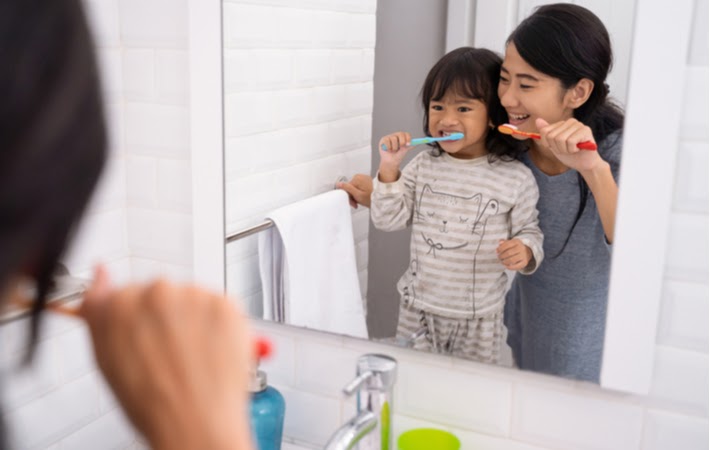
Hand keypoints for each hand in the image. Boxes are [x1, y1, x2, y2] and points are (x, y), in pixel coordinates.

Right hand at [80, 266, 253, 449]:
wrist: (195, 423)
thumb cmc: (152, 402)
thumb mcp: (107, 359)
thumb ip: (100, 313)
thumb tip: (100, 277)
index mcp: (120, 303)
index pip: (127, 294)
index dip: (138, 321)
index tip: (145, 336)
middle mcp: (157, 291)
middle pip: (162, 295)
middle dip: (167, 319)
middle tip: (171, 355)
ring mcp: (194, 295)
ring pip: (193, 299)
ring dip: (194, 321)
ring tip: (192, 358)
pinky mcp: (225, 303)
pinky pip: (220, 306)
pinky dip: (219, 326)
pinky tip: (212, 352)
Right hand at [337, 173, 372, 207]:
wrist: (383, 197)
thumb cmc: (372, 197)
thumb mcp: (357, 195)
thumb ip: (347, 188)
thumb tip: (338, 184)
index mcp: (356, 179)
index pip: (346, 188)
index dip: (348, 197)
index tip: (353, 203)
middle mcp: (359, 176)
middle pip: (350, 188)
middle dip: (352, 196)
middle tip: (357, 204)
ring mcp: (363, 178)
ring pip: (354, 188)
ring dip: (356, 195)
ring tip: (361, 201)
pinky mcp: (366, 181)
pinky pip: (359, 187)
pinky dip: (360, 192)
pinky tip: (363, 197)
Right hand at [378, 131, 412, 181]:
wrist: (390, 162)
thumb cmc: (398, 156)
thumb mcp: (404, 151)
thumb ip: (409, 146)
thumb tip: (416, 143)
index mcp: (402, 137)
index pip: (406, 134)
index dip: (408, 138)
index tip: (409, 144)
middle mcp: (396, 136)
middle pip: (400, 134)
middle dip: (402, 141)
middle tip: (401, 147)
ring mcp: (389, 137)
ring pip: (393, 139)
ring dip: (394, 147)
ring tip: (393, 151)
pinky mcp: (383, 139)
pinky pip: (387, 141)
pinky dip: (388, 148)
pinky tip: (388, 150)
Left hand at [497, 239, 532, 270]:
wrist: (526, 252)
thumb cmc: (515, 247)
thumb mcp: (510, 242)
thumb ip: (504, 242)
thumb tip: (500, 243)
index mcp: (517, 242)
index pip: (507, 244)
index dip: (500, 249)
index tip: (497, 251)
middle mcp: (521, 248)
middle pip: (508, 253)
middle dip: (501, 256)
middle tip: (499, 257)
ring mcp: (524, 255)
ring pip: (511, 260)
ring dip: (504, 262)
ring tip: (502, 261)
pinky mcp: (524, 262)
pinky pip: (516, 266)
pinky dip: (509, 267)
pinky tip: (506, 265)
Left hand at [535, 118, 602, 172]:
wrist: (585, 164)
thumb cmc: (570, 155)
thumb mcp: (553, 145)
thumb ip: (546, 133)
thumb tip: (537, 119)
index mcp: (562, 124)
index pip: (544, 131)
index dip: (548, 144)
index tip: (557, 148)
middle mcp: (570, 121)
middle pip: (551, 136)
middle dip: (557, 148)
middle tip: (567, 150)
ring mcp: (578, 124)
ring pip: (560, 139)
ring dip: (565, 150)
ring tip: (573, 150)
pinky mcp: (585, 130)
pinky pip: (570, 141)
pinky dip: (572, 150)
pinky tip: (578, 149)